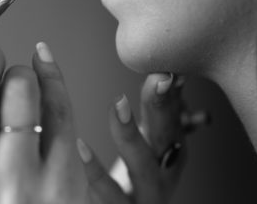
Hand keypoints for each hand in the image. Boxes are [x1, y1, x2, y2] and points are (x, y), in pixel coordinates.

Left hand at [77, 73, 202, 202]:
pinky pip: (108, 192)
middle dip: (163, 106)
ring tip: (119, 104)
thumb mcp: (155, 146)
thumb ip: (161, 113)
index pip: (175, 117)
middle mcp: (164, 175)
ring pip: (142, 166)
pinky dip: (96, 169)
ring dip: (131, 133)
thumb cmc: (142, 183)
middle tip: (158, 77)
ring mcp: (145, 195)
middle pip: (166, 138)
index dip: (173, 94)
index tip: (168, 67)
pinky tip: (82, 145)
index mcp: (172, 153)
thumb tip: (170, 74)